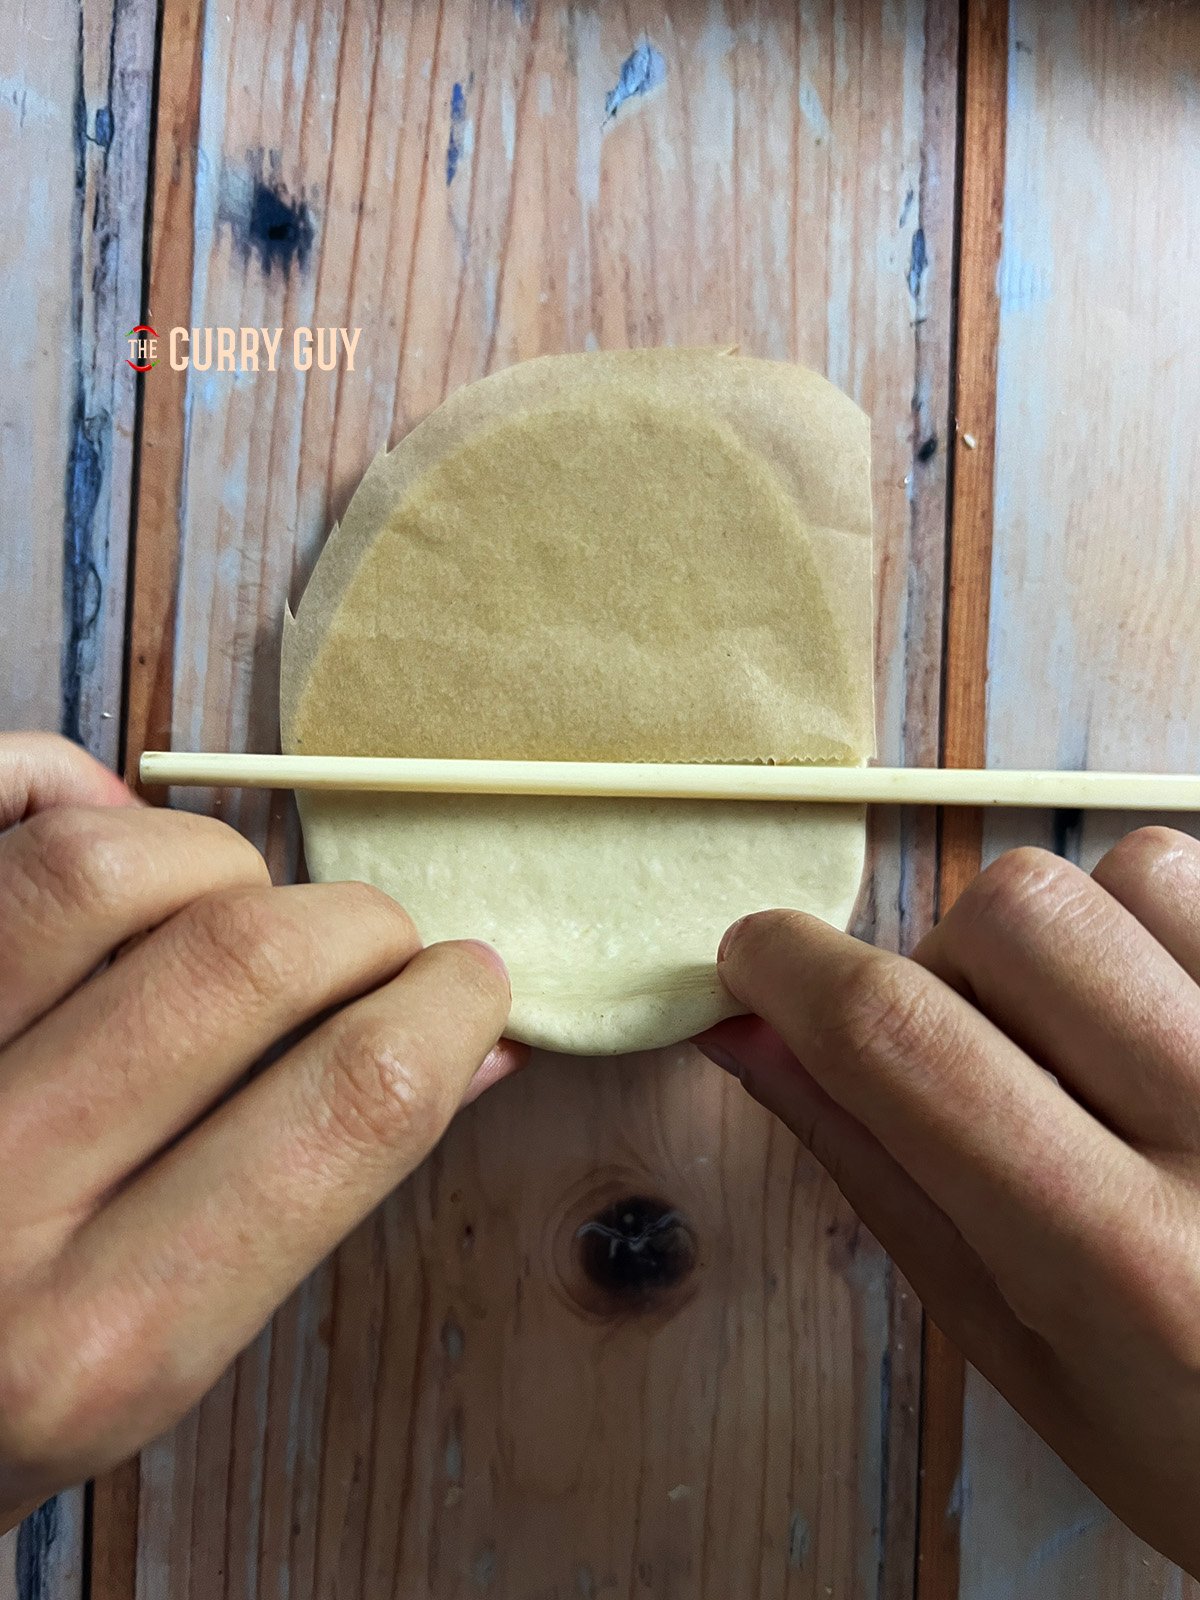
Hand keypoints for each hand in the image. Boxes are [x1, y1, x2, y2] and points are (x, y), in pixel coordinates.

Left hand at [0, 734, 519, 1529]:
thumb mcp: (152, 1355)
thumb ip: (309, 1194)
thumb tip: (477, 1042)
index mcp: (96, 1340)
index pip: (352, 1098)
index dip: (450, 1007)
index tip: (472, 985)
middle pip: (247, 960)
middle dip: (360, 926)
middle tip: (369, 947)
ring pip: (103, 865)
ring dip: (216, 859)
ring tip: (227, 906)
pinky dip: (58, 783)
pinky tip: (102, 828)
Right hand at [698, 830, 1199, 1575]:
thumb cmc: (1188, 1430)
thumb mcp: (1012, 1340)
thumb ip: (874, 1167)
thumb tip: (748, 1031)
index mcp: (1121, 1261)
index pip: (900, 1038)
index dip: (791, 970)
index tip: (754, 959)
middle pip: (1014, 913)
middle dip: (948, 963)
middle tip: (977, 1054)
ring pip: (1127, 871)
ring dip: (1066, 938)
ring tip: (1095, 1040)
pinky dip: (1155, 925)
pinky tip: (1164, 1020)